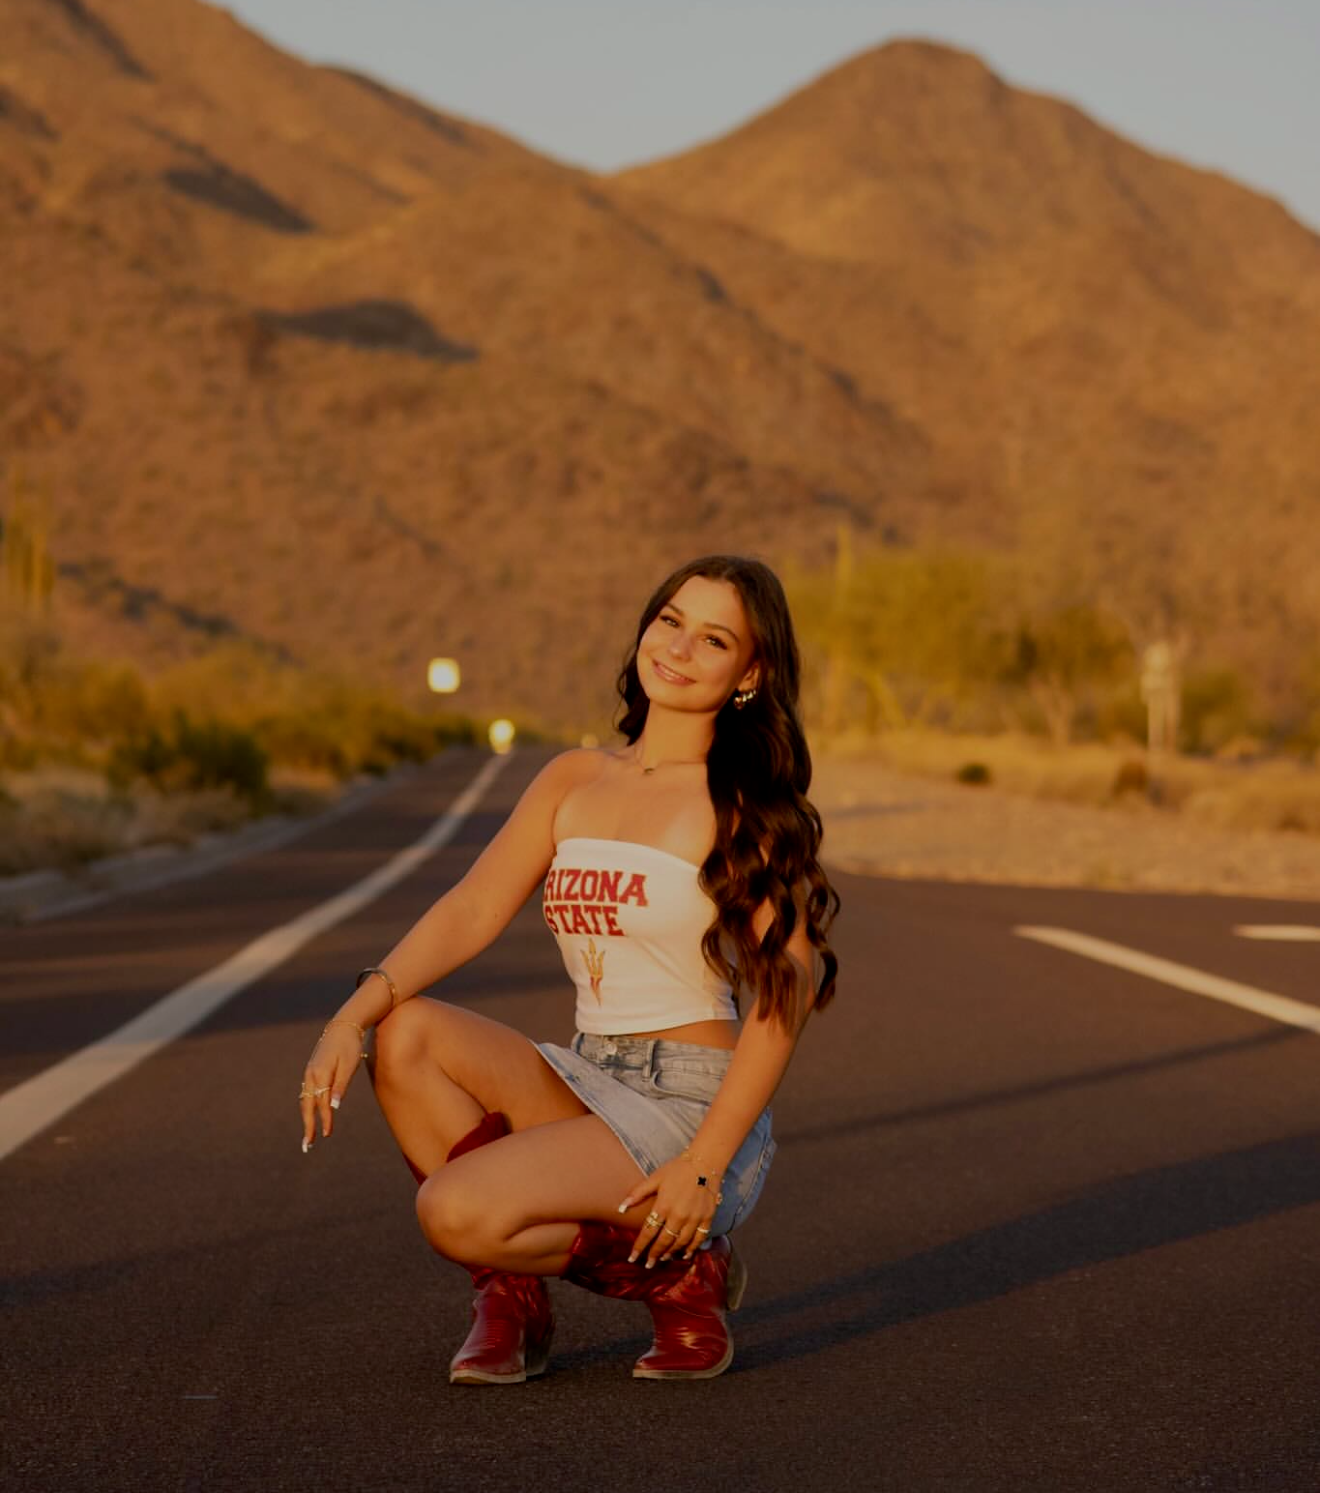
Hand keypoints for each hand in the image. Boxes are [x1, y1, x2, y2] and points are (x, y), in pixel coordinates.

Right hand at [298, 1021, 366, 1151]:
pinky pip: (308, 1092)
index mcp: (320, 1074)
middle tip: (307, 1146)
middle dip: (307, 1126)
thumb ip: (341, 1086)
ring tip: (309, 1135)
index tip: (327, 1135)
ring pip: (306, 1100)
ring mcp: (310, 1072)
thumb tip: (333, 1107)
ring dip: (306, 1118)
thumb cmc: (350, 1045)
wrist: (343, 1025)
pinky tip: (310, 1114)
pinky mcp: (312, 1070)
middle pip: (307, 1105)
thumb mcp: (349, 1065)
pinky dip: (308, 1106)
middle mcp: (311, 1075)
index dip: (324, 1120)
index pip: (321, 1103)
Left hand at [617, 1155, 721, 1266]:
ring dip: (671, 1253)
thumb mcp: (655, 1178)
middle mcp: (679, 1215)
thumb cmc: (677, 1169)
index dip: (640, 1246)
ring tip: (663, 1258)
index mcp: (664, 1205)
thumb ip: (638, 1193)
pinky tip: (685, 1253)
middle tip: (648, 1264)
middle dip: (654, 1254)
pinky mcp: (707, 1218)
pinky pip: (698, 1239)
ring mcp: (694, 1218)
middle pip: (664, 1241)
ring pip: (680, 1243)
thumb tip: (620, 1208)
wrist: (705, 1162)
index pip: (648, 1232)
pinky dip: (691, 1248)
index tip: (632, 1258)